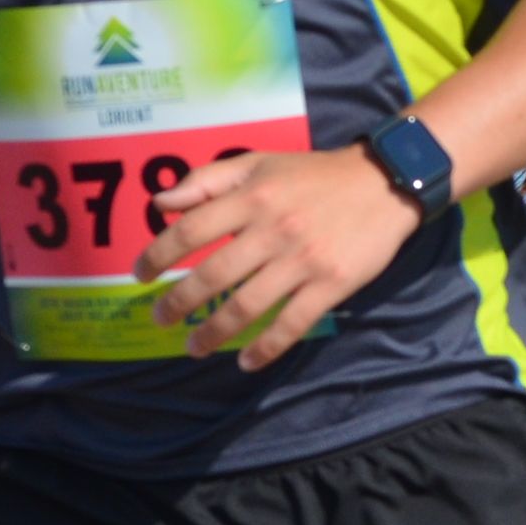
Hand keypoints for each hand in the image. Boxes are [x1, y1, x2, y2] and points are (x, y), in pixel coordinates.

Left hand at [137, 145, 423, 370]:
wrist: (384, 183)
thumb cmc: (314, 174)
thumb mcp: (259, 162)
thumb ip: (207, 180)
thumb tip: (160, 204)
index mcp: (251, 197)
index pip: (190, 230)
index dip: (158, 255)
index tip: (141, 275)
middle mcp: (273, 229)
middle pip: (212, 275)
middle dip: (178, 303)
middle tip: (159, 319)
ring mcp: (303, 260)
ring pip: (247, 305)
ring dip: (213, 332)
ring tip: (193, 348)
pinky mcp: (331, 284)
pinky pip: (291, 324)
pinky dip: (266, 348)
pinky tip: (246, 362)